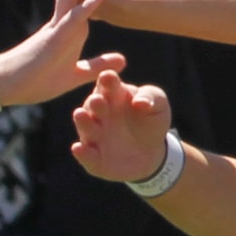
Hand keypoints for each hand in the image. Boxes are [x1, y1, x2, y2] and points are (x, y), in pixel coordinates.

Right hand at [0, 0, 126, 108]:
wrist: (10, 88)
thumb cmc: (38, 82)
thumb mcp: (76, 74)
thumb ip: (98, 65)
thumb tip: (123, 60)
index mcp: (69, 26)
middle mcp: (64, 20)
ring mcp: (59, 27)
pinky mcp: (56, 39)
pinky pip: (75, 19)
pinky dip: (89, 5)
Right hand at [69, 69, 172, 183]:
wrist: (152, 154)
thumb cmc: (152, 121)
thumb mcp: (158, 105)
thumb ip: (151, 98)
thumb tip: (140, 102)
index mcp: (113, 94)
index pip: (108, 84)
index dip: (107, 81)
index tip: (108, 76)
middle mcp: (99, 114)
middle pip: (92, 105)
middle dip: (94, 103)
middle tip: (97, 100)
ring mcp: (95, 136)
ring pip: (86, 128)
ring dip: (82, 122)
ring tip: (80, 115)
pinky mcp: (94, 159)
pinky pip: (87, 156)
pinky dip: (82, 153)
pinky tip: (77, 148)